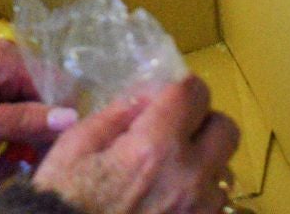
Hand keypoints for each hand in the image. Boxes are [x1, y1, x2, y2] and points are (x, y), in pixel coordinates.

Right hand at [31, 76, 239, 213]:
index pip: (192, 92)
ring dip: (204, 163)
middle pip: (226, 129)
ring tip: (172, 171)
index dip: (180, 87)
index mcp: (155, 146)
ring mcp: (197, 210)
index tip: (165, 95)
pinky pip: (215, 205)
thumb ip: (118, 113)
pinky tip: (172, 198)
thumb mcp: (76, 145)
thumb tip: (147, 97)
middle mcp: (188, 176)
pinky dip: (199, 196)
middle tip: (177, 129)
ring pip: (224, 171)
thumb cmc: (63, 198)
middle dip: (204, 121)